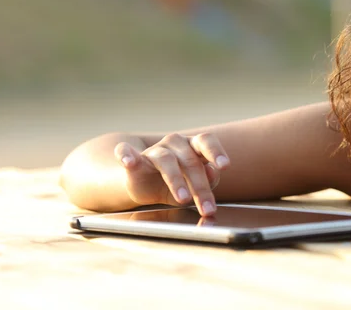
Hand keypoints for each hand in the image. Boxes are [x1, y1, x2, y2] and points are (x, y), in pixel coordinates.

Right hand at [114, 133, 229, 215]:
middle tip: (207, 208)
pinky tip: (129, 161)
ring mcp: (154, 151)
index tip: (225, 166)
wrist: (146, 186)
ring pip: (166, 159)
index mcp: (193, 145)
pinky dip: (126, 155)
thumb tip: (213, 172)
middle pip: (190, 160)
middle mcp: (174, 144)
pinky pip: (125, 152)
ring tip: (183, 199)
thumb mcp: (196, 184)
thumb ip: (209, 179)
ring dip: (176, 179)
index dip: (216, 152)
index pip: (206, 142)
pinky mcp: (133, 160)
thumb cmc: (179, 182)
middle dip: (200, 186)